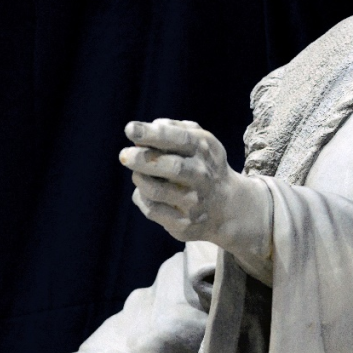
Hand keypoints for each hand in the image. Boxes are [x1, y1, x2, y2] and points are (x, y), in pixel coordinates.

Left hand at [119, 119, 270, 255]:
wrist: (227, 207)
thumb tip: (147, 128)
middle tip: (124, 155)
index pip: (179, 139)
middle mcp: (202, 176)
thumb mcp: (200, 142)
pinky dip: (142, 197)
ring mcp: (194, 202)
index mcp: (204, 151)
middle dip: (143, 160)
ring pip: (156, 190)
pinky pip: (152, 210)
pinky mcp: (184, 224)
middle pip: (172, 167)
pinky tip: (146, 192)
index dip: (153, 134)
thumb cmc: (203, 165)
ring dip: (139, 179)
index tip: (131, 129)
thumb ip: (175, 129)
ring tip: (138, 173)